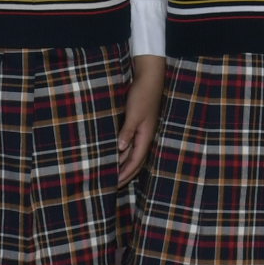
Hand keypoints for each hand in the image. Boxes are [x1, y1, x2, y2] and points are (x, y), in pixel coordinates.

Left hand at [116, 54, 166, 183]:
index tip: (115, 184)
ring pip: (134, 154)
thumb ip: (127, 132)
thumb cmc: (142, 95)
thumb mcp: (134, 114)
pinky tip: (117, 155)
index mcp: (145, 136)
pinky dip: (124, 153)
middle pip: (136, 161)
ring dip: (125, 165)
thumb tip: (120, 150)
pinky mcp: (138, 125)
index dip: (126, 173)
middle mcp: (145, 136)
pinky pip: (131, 144)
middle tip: (114, 185)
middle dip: (126, 174)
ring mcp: (143, 131)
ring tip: (114, 174)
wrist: (149, 78)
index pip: (135, 161)